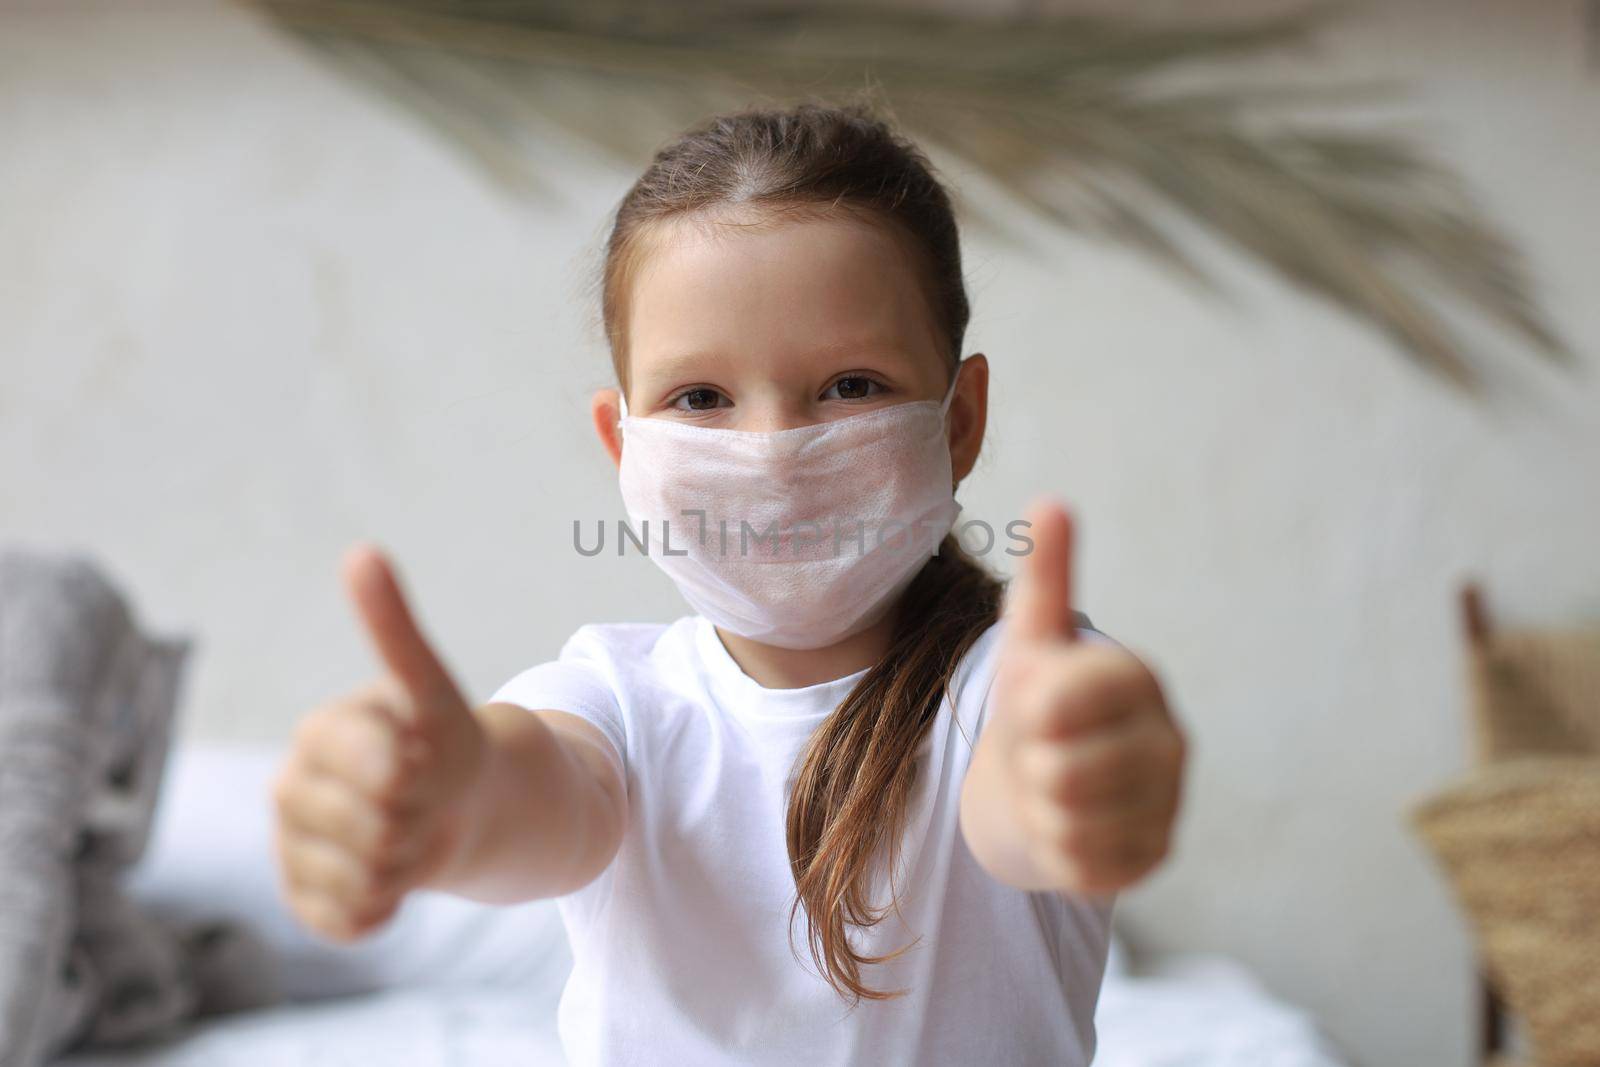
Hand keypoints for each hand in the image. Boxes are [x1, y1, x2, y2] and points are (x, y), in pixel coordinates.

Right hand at [272, 546, 487, 941]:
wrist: (459, 808)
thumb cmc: (444, 743)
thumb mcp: (431, 689)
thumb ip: (394, 634)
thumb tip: (360, 552)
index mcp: (322, 730)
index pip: (373, 765)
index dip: (408, 770)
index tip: (419, 756)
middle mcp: (293, 784)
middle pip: (374, 825)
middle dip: (417, 817)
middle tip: (423, 800)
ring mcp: (293, 843)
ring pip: (365, 874)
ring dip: (406, 863)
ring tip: (410, 834)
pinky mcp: (301, 895)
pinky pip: (345, 919)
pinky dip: (380, 910)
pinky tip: (390, 885)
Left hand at [991, 499, 1185, 894]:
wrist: (1035, 783)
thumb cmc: (1035, 702)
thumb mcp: (1028, 640)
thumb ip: (1042, 577)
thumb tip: (1051, 501)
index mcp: (1136, 679)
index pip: (1062, 703)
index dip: (1032, 710)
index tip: (1036, 704)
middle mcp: (1168, 740)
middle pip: (1061, 770)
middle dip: (1032, 764)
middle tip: (1042, 752)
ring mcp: (1167, 803)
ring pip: (1069, 821)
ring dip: (1041, 808)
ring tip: (1052, 786)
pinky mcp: (1154, 857)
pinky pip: (1082, 865)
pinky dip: (1057, 851)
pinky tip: (1068, 826)